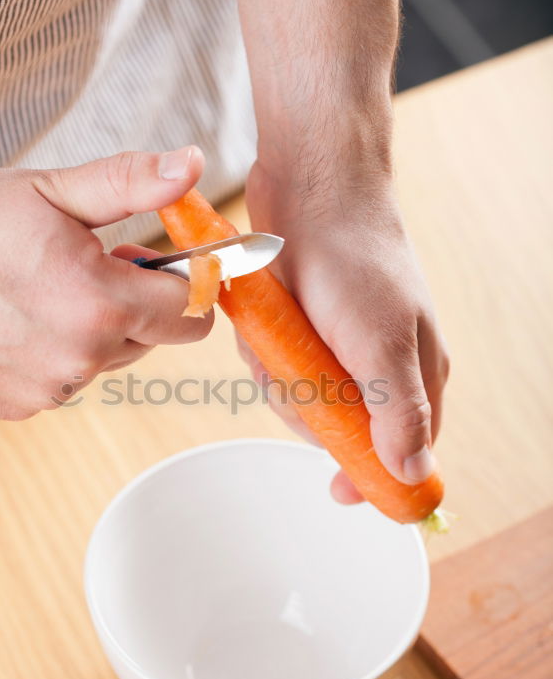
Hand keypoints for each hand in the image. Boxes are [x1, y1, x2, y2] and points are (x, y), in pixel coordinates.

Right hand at [0, 146, 209, 418]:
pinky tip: (18, 323)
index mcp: (102, 304)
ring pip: (107, 361)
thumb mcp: (51, 192)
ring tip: (44, 291)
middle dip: (137, 304)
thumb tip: (193, 168)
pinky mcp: (20, 406)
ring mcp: (50, 389)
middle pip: (152, 338)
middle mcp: (82, 358)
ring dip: (95, 331)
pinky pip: (65, 381)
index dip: (186, 281)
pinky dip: (56, 355)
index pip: (192, 311)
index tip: (164, 262)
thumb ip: (131, 183)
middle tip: (89, 265)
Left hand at [241, 160, 449, 503]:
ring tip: (280, 332)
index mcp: (416, 373)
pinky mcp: (302, 327)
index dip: (376, 475)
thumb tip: (414, 474)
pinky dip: (262, 349)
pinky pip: (274, 363)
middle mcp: (379, 364)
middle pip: (339, 429)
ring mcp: (338, 346)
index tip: (340, 491)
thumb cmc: (356, 260)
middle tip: (298, 371)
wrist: (310, 187)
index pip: (407, 450)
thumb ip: (399, 413)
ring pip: (299, 397)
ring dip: (279, 373)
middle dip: (307, 407)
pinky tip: (265, 320)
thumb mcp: (382, 344)